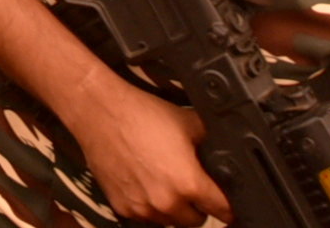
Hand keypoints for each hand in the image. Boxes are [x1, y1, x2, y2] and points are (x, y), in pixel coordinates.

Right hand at [66, 77, 226, 226]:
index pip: (223, 210)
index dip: (227, 205)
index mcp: (188, 183)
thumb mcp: (189, 121)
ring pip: (170, 221)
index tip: (226, 202)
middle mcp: (166, 202)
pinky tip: (145, 182)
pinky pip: (146, 217)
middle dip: (198, 206)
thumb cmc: (142, 115)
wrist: (101, 113)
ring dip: (173, 208)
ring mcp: (143, 208)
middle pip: (196, 221)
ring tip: (165, 181)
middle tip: (191, 185)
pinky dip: (149, 206)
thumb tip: (228, 151)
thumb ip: (212, 142)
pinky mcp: (123, 208)